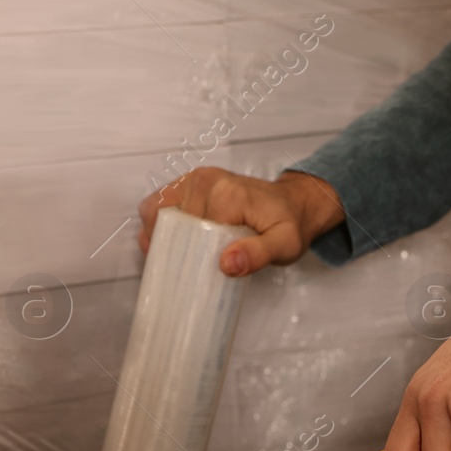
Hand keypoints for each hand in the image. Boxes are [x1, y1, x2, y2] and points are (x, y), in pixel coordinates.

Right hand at [138, 167, 345, 276]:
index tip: (195, 272)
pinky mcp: (190, 181)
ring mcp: (195, 178)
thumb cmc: (289, 224)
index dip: (187, 256)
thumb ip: (257, 255)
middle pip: (168, 221)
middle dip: (172, 247)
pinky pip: (158, 202)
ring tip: (175, 256)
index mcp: (226, 195)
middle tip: (186, 268)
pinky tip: (171, 241)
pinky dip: (158, 223)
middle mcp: (206, 181)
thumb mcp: (284, 246)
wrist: (294, 202)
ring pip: (155, 210)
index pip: (188, 232)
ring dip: (160, 236)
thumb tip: (227, 264)